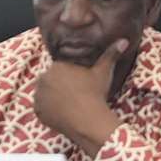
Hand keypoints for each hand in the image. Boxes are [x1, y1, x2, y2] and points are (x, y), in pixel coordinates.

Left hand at [32, 38, 124, 154]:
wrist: (89, 119)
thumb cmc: (95, 93)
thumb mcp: (103, 72)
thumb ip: (111, 54)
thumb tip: (123, 40)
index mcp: (57, 66)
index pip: (61, 70)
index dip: (71, 78)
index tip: (80, 86)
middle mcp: (43, 78)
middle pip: (52, 81)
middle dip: (61, 87)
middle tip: (75, 97)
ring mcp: (39, 95)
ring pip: (45, 94)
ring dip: (53, 98)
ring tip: (69, 105)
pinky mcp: (37, 111)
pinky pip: (41, 109)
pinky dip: (48, 111)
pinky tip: (62, 113)